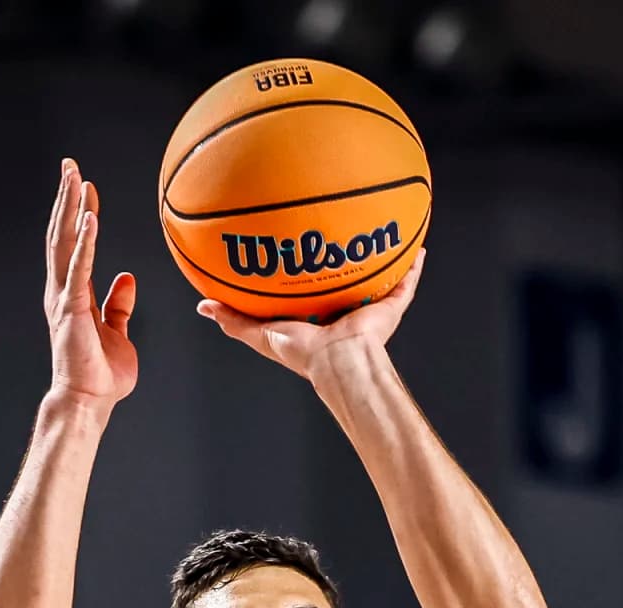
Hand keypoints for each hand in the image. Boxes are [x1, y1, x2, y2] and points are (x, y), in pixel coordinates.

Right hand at [44, 159, 137, 408]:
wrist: (89, 400)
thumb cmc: (102, 373)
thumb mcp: (118, 331)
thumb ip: (119, 305)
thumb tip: (127, 278)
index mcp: (74, 293)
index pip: (75, 244)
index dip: (79, 213)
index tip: (85, 187)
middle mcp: (62, 289)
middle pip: (62, 234)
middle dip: (66, 198)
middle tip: (70, 165)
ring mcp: (64, 298)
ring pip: (65, 243)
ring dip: (70, 208)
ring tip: (75, 177)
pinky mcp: (72, 309)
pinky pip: (80, 269)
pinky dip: (85, 243)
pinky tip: (89, 219)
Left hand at [198, 255, 423, 383]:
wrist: (338, 360)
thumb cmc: (303, 352)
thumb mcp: (259, 333)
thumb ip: (233, 319)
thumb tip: (204, 306)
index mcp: (317, 317)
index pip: (312, 291)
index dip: (307, 271)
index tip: (298, 248)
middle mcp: (343, 311)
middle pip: (345, 281)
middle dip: (343, 259)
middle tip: (337, 231)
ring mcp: (368, 310)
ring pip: (378, 279)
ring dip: (381, 260)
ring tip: (382, 233)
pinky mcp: (389, 309)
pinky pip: (405, 284)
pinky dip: (413, 268)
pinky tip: (418, 248)